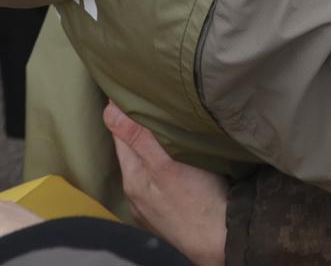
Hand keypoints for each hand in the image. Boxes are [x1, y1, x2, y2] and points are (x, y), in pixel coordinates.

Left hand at [105, 101, 227, 265]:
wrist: (220, 241)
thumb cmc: (198, 202)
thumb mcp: (166, 163)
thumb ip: (138, 137)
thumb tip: (109, 110)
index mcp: (133, 177)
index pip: (120, 135)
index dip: (123, 111)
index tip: (130, 89)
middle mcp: (136, 193)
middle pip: (132, 151)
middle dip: (137, 129)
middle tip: (149, 102)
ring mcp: (150, 207)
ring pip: (146, 167)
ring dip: (151, 150)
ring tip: (162, 130)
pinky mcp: (166, 215)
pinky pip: (158, 183)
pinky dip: (162, 168)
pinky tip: (175, 165)